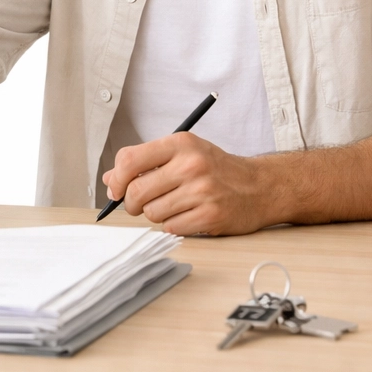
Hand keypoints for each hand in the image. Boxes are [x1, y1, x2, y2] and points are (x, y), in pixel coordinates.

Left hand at [102, 133, 275, 235]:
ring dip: (156, 214)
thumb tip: (110, 179)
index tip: (116, 189)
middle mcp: (191, 165)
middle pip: (137, 191)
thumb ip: (145, 163)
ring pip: (152, 212)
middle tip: (139, 204)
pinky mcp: (211, 216)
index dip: (116, 179)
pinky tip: (188, 216)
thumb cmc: (216, 169)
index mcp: (180, 144)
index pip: (129, 160)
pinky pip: (171, 228)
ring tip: (174, 205)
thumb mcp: (183, 154)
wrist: (260, 186)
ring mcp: (202, 191)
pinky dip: (174, 226)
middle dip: (132, 203)